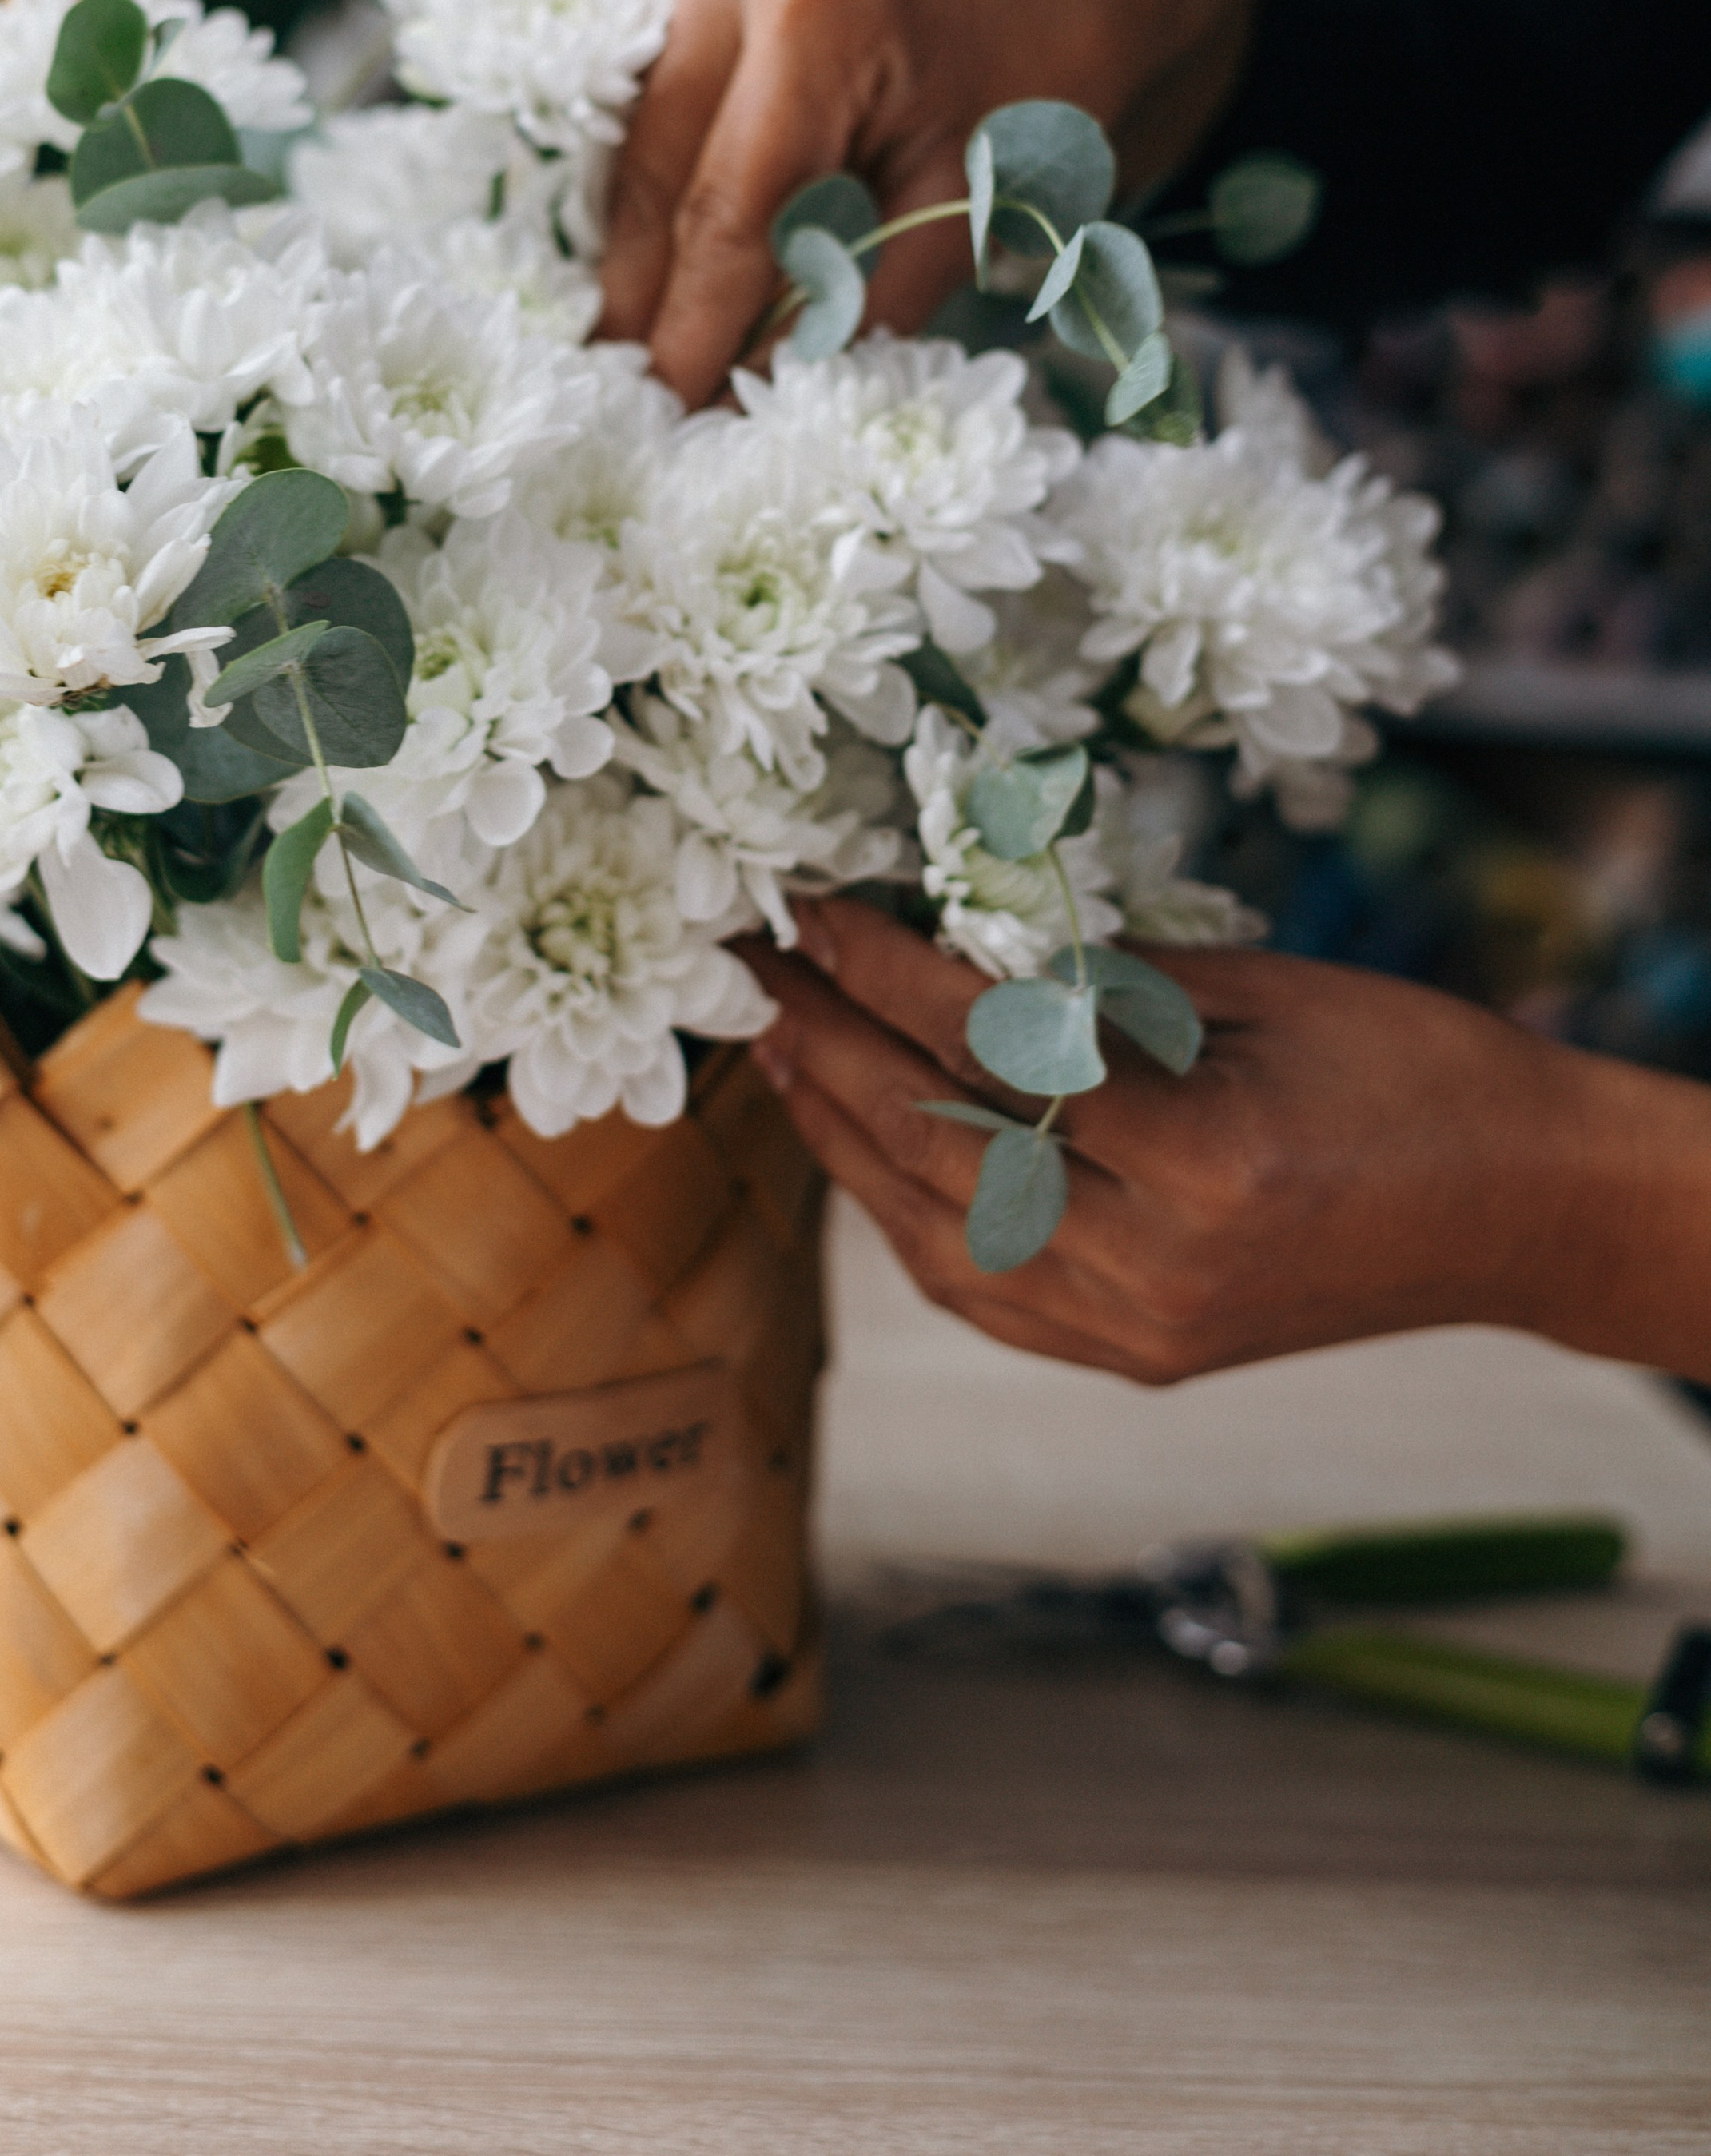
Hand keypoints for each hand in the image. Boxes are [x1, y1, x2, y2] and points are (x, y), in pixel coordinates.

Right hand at [597, 0, 1251, 403]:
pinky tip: (659, 251)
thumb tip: (746, 396)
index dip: (692, 329)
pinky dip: (656, 171)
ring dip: (636, 242)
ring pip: (635, 136)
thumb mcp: (967, 209)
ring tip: (639, 344)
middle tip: (636, 403)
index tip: (667, 420)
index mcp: (819, 11)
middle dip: (647, 298)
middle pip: (657, 174)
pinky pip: (646, 87)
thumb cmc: (1054, 87)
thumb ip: (853, 304)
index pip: (728, 212)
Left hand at [747, 898, 1710, 1381]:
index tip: (808, 910)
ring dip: (842, 1140)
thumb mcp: (1254, 992)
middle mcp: (1153, 1268)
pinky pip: (982, 1295)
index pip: (986, 1051)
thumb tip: (946, 935)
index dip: (881, 972)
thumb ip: (1093, 983)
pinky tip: (861, 1149)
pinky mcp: (1141, 1359)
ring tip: (778, 1052)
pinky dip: (908, 1216)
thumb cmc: (1409, 1069)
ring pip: (935, 1240)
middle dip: (827, 1049)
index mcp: (1197, 1162)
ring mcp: (1141, 1333)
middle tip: (749, 970)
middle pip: (935, 1149)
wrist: (1520, 1210)